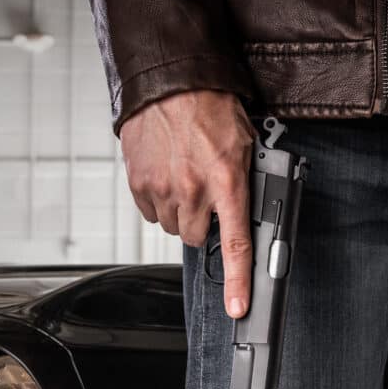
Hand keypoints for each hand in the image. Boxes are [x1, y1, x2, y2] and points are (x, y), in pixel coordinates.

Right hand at [120, 89, 255, 318]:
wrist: (170, 80)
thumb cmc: (209, 105)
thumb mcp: (244, 143)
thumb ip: (244, 180)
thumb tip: (247, 209)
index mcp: (227, 182)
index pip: (235, 245)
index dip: (237, 283)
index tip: (237, 308)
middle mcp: (194, 190)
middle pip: (196, 237)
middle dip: (202, 223)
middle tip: (205, 195)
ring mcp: (163, 188)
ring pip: (173, 226)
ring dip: (181, 211)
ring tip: (185, 177)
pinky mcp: (139, 183)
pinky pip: (151, 212)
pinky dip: (159, 201)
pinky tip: (166, 175)